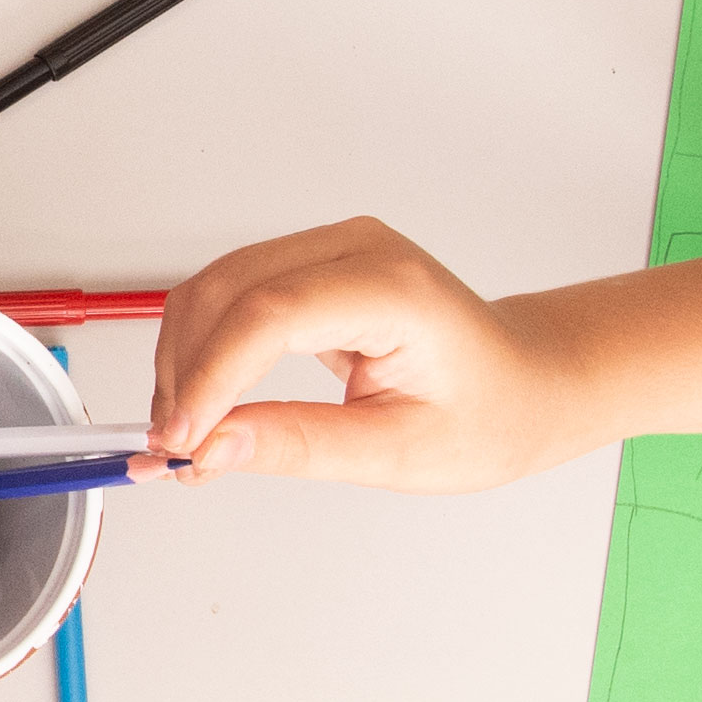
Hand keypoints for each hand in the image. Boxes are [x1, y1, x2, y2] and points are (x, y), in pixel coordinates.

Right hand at [150, 219, 546, 491]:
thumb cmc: (491, 411)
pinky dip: (202, 350)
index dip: (212, 377)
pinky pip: (231, 296)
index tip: (182, 439)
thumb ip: (300, 446)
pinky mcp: (310, 268)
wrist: (528, 382)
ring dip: (184, 361)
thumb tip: (212, 447)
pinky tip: (202, 404)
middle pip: (228, 290)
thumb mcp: (400, 453)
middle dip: (184, 372)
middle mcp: (356, 248)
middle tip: (172, 450)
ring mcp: (330, 250)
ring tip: (186, 437)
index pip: (271, 314)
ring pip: (215, 288)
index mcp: (393, 288)